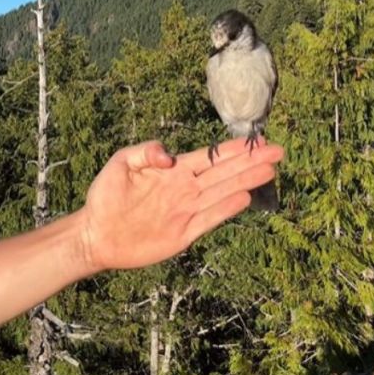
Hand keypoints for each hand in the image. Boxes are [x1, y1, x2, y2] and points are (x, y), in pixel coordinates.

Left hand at [78, 137, 283, 271]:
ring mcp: (186, 211)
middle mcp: (184, 189)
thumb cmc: (106, 196)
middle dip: (250, 162)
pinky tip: (244, 197)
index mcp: (173, 171)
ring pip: (222, 193)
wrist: (95, 233)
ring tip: (270, 170)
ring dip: (246, 181)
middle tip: (278, 151)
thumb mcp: (120, 164)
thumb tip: (170, 157)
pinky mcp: (183, 233)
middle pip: (223, 173)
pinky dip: (226, 209)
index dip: (233, 150)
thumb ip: (145, 152)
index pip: (210, 157)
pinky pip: (209, 219)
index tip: (257, 141)